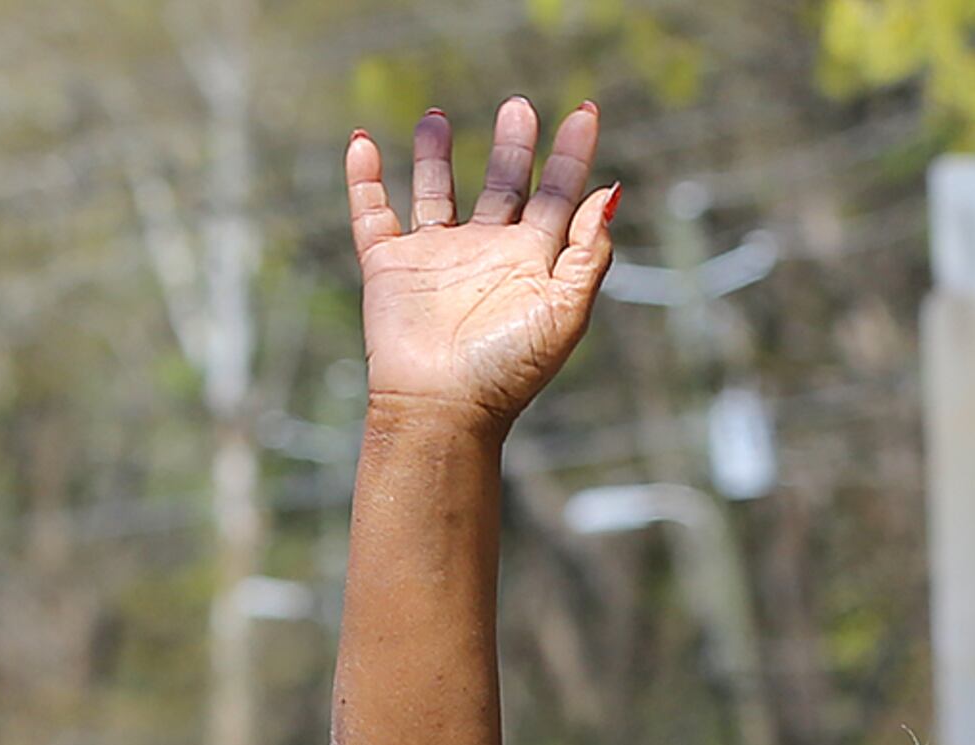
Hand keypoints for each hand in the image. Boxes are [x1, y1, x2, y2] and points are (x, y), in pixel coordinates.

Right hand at [345, 98, 617, 439]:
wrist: (443, 406)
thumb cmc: (508, 368)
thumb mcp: (564, 310)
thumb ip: (588, 252)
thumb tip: (611, 192)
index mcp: (532, 264)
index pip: (559, 197)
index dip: (572, 156)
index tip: (585, 112)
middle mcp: (486, 254)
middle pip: (504, 186)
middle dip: (514, 147)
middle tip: (519, 106)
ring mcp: (436, 257)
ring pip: (436, 191)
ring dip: (435, 154)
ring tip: (437, 116)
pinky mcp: (388, 264)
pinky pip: (372, 212)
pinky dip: (363, 178)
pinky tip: (362, 143)